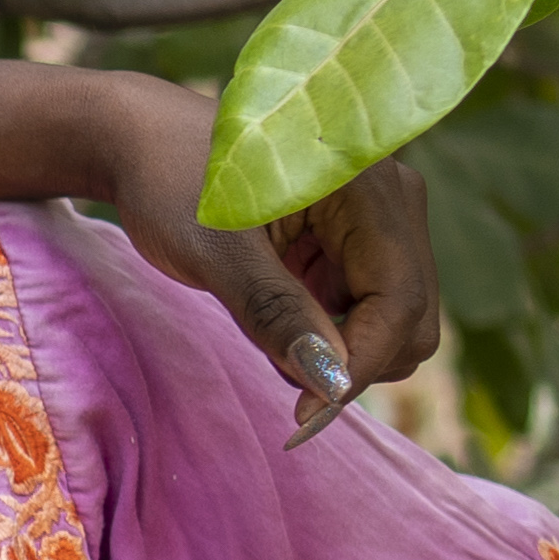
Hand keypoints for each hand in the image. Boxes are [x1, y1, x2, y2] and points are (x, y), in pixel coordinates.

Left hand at [96, 91, 438, 439]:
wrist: (146, 145)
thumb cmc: (173, 182)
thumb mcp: (215, 251)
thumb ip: (275, 312)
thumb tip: (329, 383)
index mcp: (369, 186)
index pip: (400, 300)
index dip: (358, 368)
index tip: (304, 415)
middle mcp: (393, 200)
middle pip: (412, 320)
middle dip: (352, 362)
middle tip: (276, 368)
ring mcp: (380, 223)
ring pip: (393, 325)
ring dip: (335, 350)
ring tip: (262, 321)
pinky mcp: (358, 244)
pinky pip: (364, 312)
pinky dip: (324, 333)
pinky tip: (272, 309)